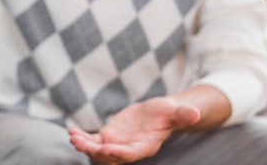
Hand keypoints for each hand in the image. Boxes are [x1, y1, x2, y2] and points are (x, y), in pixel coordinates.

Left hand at [68, 97, 199, 164]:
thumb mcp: (176, 112)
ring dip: (85, 145)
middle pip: (110, 155)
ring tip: (73, 137)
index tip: (105, 148)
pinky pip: (93, 140)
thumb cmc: (170, 113)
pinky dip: (83, 137)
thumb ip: (183, 115)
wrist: (160, 113)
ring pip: (98, 150)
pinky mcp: (109, 136)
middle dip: (95, 151)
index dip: (118, 153)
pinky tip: (71, 132)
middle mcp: (129, 148)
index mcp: (145, 145)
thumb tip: (195, 113)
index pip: (130, 153)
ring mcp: (117, 143)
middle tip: (80, 144)